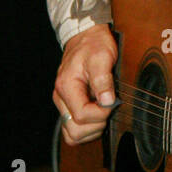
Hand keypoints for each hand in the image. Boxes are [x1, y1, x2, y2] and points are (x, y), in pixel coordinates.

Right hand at [53, 23, 117, 144]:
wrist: (86, 37)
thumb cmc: (93, 45)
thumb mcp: (102, 56)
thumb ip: (103, 79)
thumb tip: (107, 101)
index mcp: (66, 86)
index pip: (81, 116)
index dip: (101, 114)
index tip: (111, 102)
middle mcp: (61, 98)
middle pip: (74, 131)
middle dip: (96, 125)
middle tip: (107, 109)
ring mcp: (63, 104)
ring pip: (73, 135)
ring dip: (92, 130)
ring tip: (103, 113)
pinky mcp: (69, 106)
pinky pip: (74, 130)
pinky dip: (88, 129)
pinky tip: (98, 116)